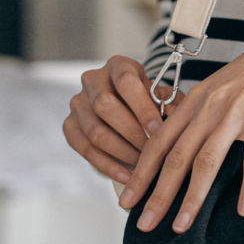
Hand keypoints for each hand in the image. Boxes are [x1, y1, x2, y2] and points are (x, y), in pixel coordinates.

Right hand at [63, 56, 183, 183]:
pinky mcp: (70, 126)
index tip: (158, 130)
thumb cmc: (150, 103)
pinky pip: (85, 149)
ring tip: (142, 166)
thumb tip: (174, 123)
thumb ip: (170, 106)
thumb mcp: (163, 98)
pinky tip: (127, 177)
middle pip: (104, 106)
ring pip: (95, 131)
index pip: (125, 81)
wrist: (128, 111)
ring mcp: (78, 103)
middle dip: (131, 133)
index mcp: (118, 66)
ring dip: (121, 152)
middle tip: (151, 152)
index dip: (141, 107)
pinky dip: (108, 166)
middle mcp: (92, 80)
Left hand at [117, 0, 243, 233]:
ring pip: (207, 162)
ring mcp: (238, 113)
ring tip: (181, 225)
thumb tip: (182, 150)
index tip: (127, 201)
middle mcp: (210, 107)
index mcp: (195, 101)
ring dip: (192, 198)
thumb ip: (199, 116)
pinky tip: (243, 210)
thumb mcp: (220, 89)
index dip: (140, 174)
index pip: (157, 143)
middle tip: (144, 225)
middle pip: (176, 157)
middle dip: (157, 195)